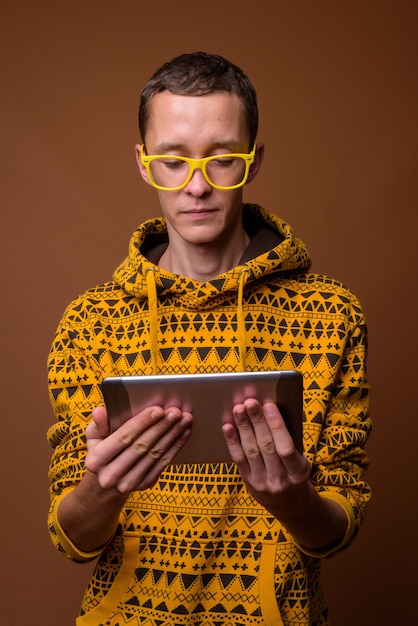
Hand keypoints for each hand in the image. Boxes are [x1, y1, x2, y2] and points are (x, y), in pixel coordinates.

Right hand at [85, 405, 192, 492]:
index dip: (142, 423)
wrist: (106, 482)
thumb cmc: (102, 449)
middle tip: (176, 412)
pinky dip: (176, 446)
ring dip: (173, 435)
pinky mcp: (144, 484)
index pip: (123, 438)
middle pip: (142, 446)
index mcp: (96, 459)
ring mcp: (128, 483)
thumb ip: (99, 423)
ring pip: (155, 455)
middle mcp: (111, 475)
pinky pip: (163, 463)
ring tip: (184, 420)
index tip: (158, 409)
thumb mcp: (94, 435)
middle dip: (161, 427)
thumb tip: (100, 411)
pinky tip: (184, 433)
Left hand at [222, 400, 310, 515]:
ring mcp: (262, 483)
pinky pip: (239, 460)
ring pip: (251, 451)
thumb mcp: (301, 462)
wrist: (291, 507)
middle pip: (266, 446)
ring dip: (243, 427)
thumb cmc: (297, 475)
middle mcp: (280, 480)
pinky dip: (232, 442)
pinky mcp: (249, 483)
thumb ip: (289, 441)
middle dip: (257, 421)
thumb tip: (271, 411)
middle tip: (250, 402)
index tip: (269, 405)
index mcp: (299, 472)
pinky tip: (228, 427)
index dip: (276, 425)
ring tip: (238, 409)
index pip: (286, 448)